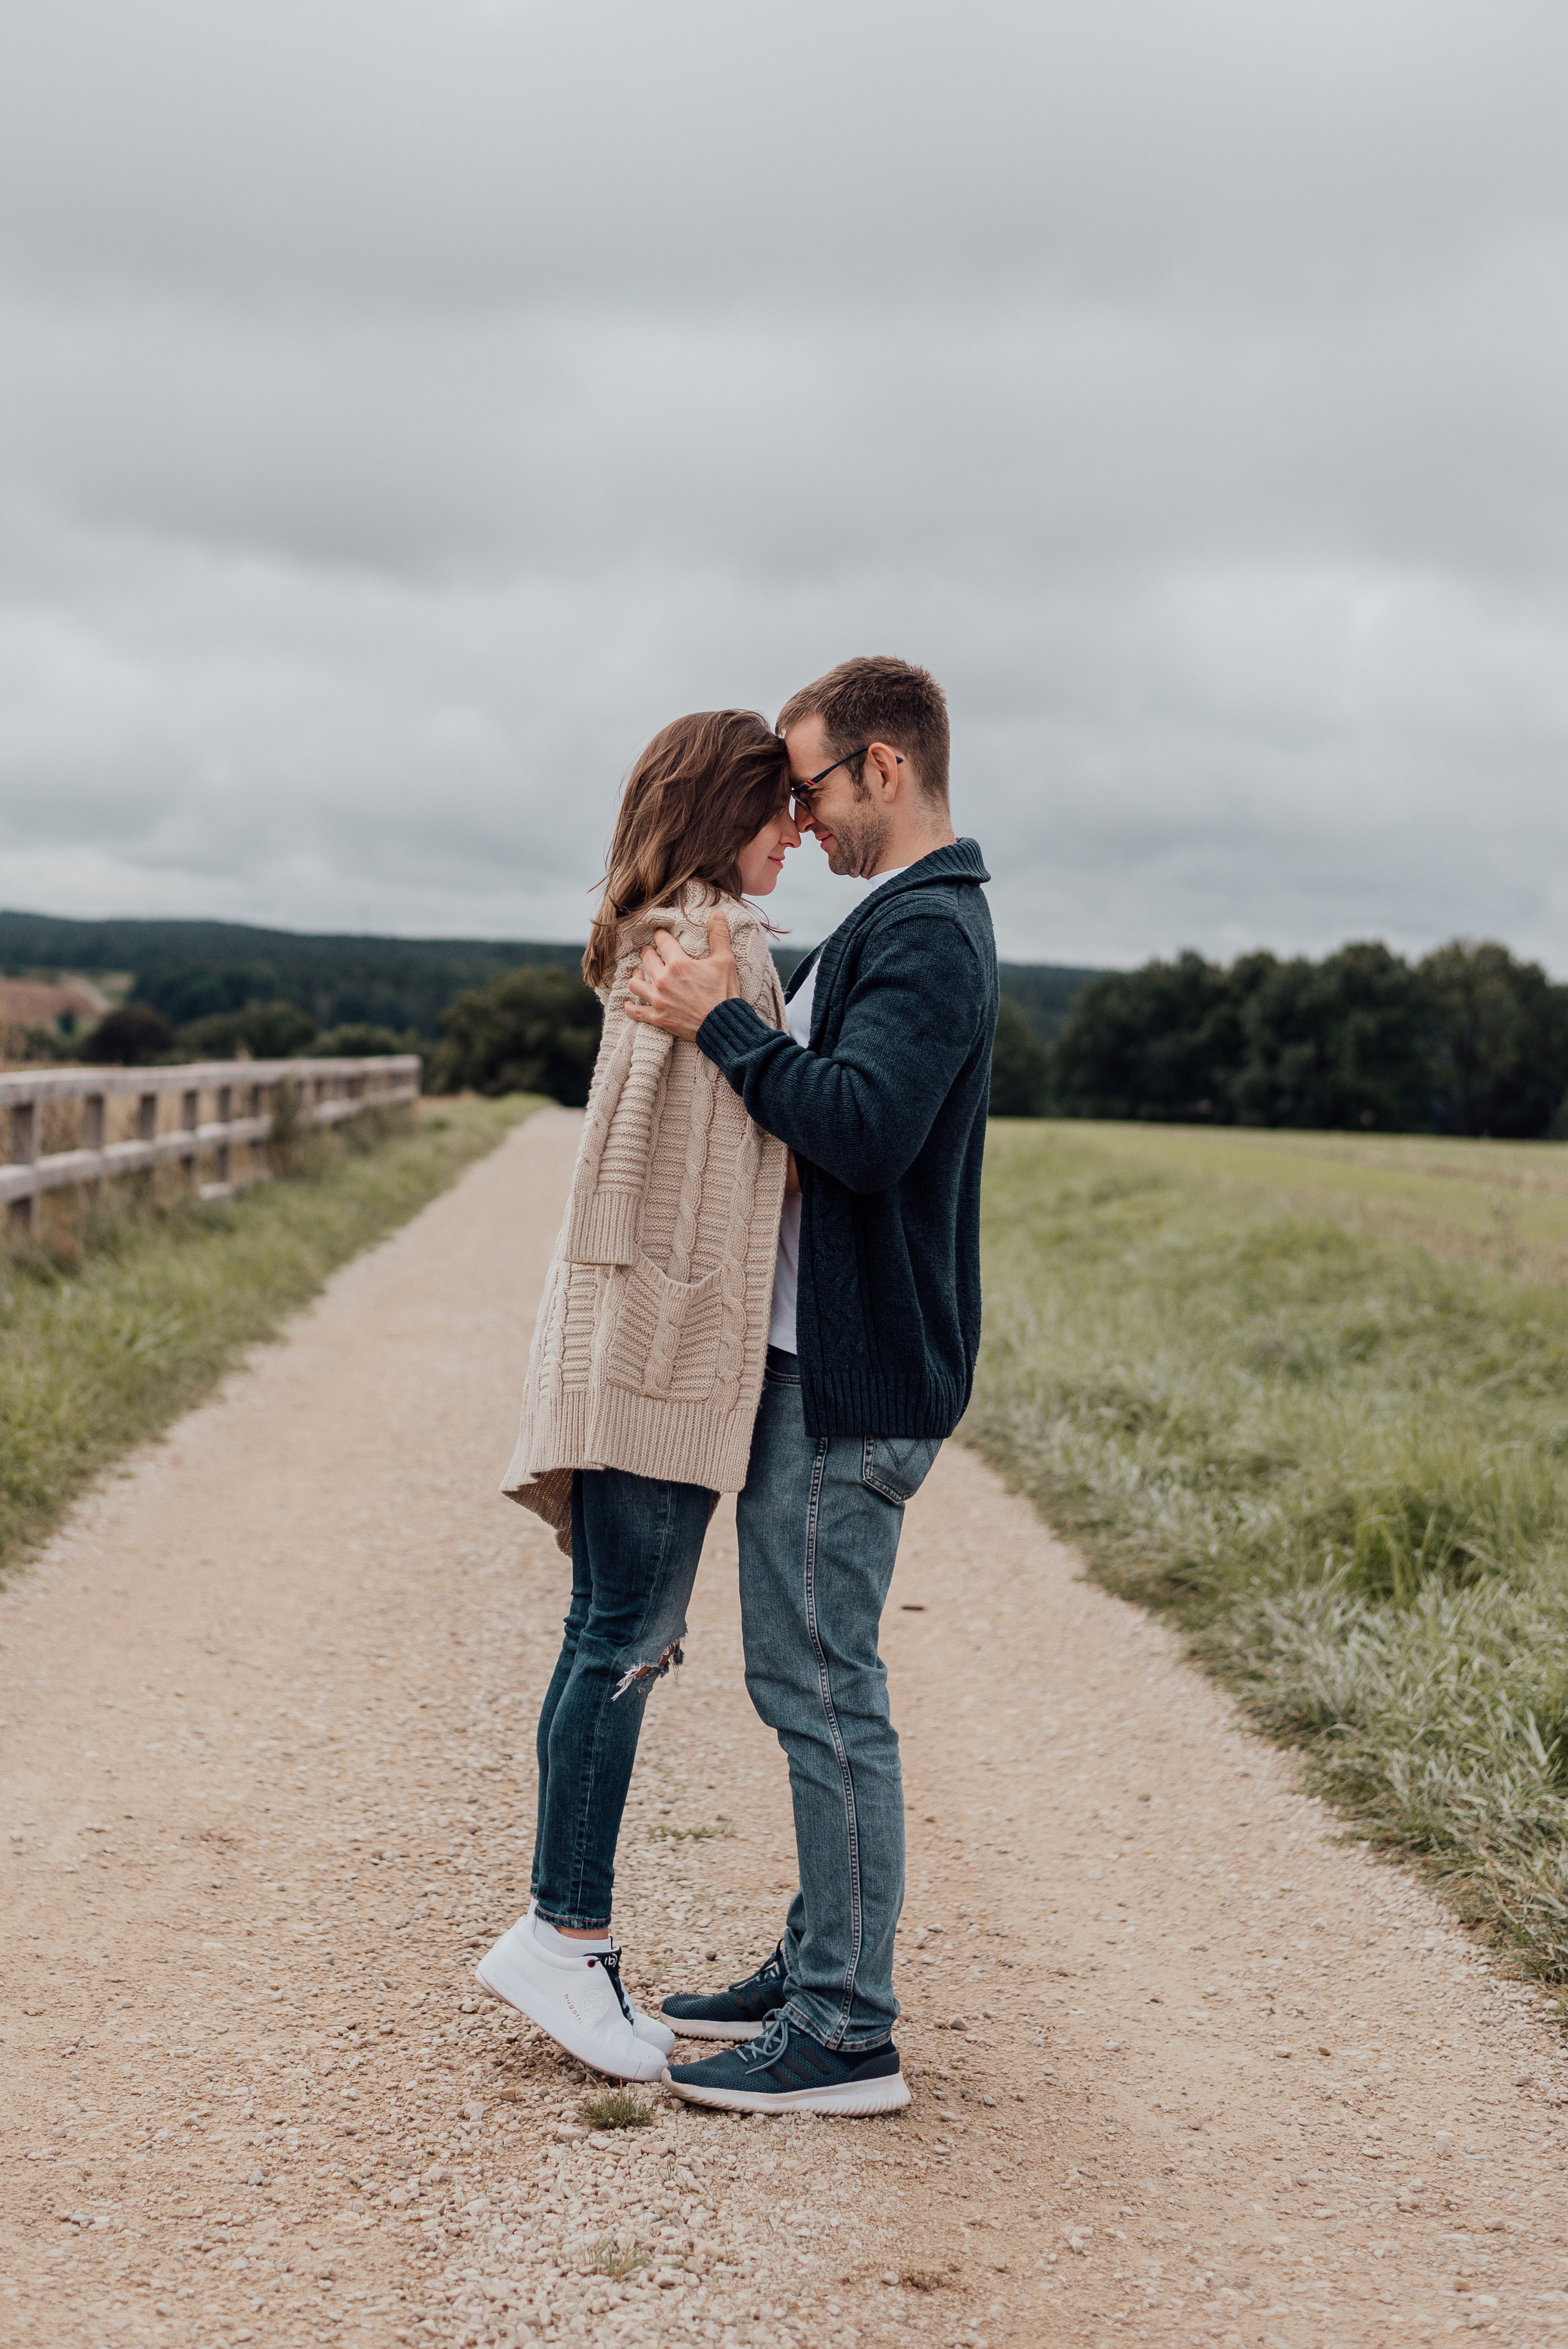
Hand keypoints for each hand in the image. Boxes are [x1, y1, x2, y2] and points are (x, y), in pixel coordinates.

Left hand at [624, 912, 737, 1040]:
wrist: (723, 1025)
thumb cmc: (725, 993)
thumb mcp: (725, 961)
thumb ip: (719, 936)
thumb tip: (717, 914)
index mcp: (678, 963)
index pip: (661, 941)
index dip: (660, 935)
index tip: (661, 935)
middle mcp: (664, 980)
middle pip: (646, 959)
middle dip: (648, 953)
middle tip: (652, 953)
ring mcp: (658, 1000)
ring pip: (635, 983)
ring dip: (637, 977)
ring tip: (641, 974)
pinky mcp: (658, 1017)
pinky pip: (636, 1011)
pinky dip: (630, 1007)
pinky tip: (629, 1003)